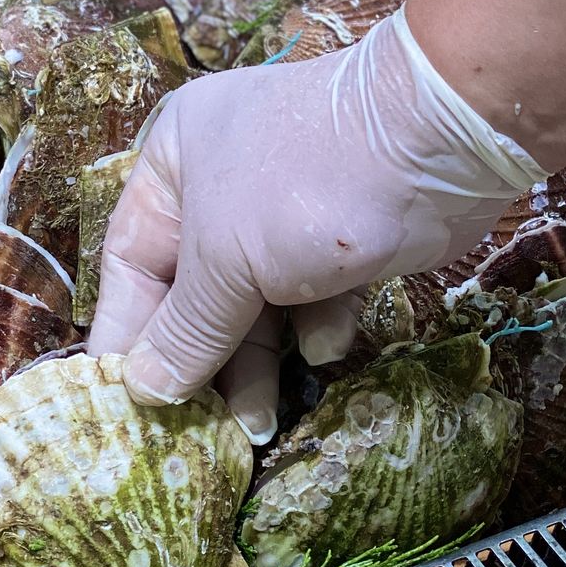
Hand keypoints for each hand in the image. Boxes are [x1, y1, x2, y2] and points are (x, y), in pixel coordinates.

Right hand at [87, 5, 546, 442]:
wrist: (442, 140)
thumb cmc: (303, 188)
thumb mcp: (228, 262)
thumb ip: (185, 332)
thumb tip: (142, 391)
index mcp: (173, 164)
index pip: (130, 260)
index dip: (126, 331)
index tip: (122, 398)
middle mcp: (220, 184)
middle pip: (193, 289)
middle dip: (200, 357)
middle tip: (195, 427)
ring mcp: (281, 210)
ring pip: (253, 302)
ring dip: (258, 360)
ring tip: (258, 423)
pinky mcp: (337, 237)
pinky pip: (308, 294)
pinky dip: (315, 324)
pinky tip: (327, 346)